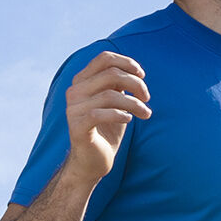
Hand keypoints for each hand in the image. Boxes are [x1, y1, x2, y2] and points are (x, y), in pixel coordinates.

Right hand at [65, 51, 149, 183]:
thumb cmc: (108, 129)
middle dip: (136, 84)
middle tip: (147, 98)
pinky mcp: (77, 127)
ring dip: (134, 104)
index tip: (142, 76)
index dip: (127, 63)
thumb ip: (119, 85)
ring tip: (145, 113)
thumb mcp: (116, 102)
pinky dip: (120, 114)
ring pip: (110, 95)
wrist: (94, 161)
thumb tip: (135, 72)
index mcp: (82, 81)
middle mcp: (74, 92)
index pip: (104, 58)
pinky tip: (129, 119)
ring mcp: (73, 109)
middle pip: (112, 74)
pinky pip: (100, 114)